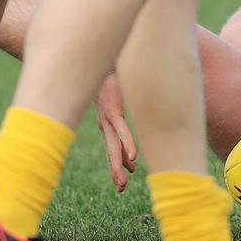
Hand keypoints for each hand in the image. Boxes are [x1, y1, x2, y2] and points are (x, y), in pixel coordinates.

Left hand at [95, 73, 136, 192]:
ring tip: (121, 185)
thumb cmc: (112, 63)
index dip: (119, 157)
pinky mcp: (113, 108)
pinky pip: (121, 131)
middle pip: (111, 149)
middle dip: (115, 169)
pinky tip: (132, 159)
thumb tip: (139, 87)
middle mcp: (104, 119)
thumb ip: (126, 89)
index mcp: (107, 115)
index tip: (130, 169)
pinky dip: (127, 146)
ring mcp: (107, 115)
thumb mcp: (120, 81)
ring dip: (117, 166)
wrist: (102, 50)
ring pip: (113, 146)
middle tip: (119, 189)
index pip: (114, 141)